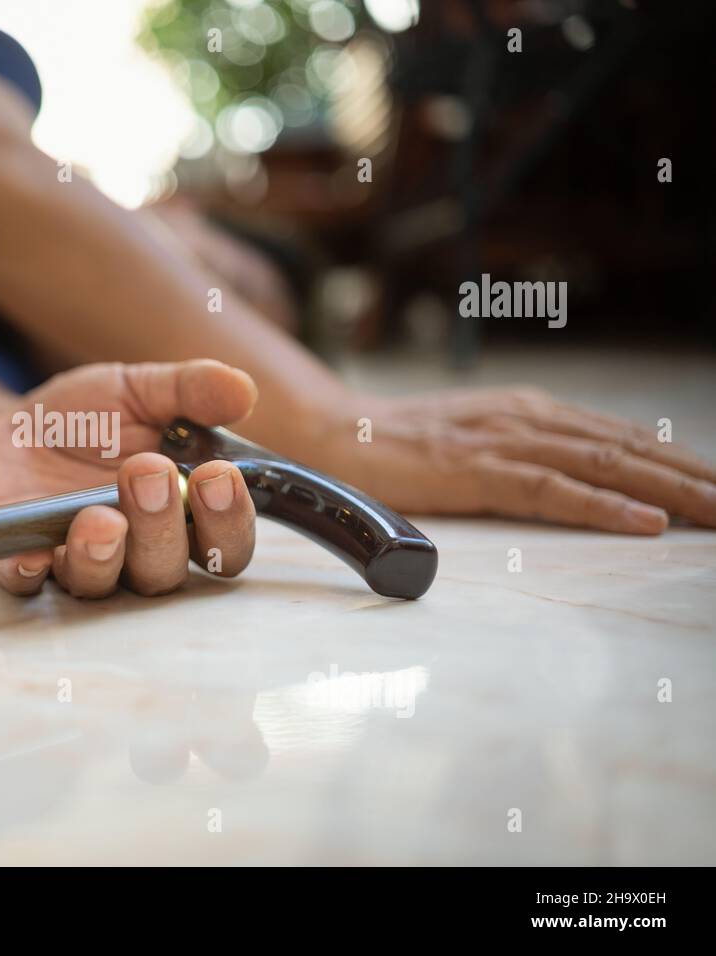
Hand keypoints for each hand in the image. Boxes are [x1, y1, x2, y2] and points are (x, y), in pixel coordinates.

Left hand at [0, 360, 258, 596]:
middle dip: (162, 526)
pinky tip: (34, 555)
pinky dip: (29, 570)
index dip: (229, 521)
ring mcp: (78, 562)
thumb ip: (190, 391)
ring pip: (103, 583)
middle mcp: (137, 553)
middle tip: (149, 473)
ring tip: (101, 517)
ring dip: (104, 553)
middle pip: (166, 571)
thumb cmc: (90, 420)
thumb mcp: (141, 390)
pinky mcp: (20, 562)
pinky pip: (27, 583)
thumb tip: (242, 391)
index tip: (218, 475)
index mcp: (182, 516)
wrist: (11, 428)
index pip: (225, 543)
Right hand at [310, 385, 715, 533]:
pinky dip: (602, 505)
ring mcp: (503, 439)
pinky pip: (551, 488)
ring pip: (605, 463)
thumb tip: (579, 476)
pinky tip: (643, 522)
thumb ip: (526, 449)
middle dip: (694, 477)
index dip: (681, 462)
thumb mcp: (479, 440)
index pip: (624, 436)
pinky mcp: (476, 468)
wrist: (339, 434)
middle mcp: (528, 417)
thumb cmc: (405, 446)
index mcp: (532, 411)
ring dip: (670, 491)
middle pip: (629, 447)